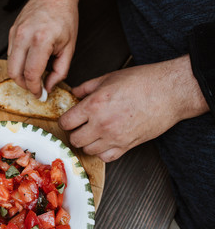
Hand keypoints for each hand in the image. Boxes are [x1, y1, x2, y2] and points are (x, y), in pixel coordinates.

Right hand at [7, 0, 78, 96]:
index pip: (31, 74)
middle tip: (34, 88)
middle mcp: (24, 37)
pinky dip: (18, 63)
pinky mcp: (11, 33)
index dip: (34, 89)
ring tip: (33, 75)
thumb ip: (60, 71)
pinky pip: (10, 55)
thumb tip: (49, 86)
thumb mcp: (69, 47)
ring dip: (20, 75)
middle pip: (14, 72)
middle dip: (24, 85)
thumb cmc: (64, 16)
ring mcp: (15, 34)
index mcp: (41, 40)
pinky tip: (29, 62)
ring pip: (10, 65)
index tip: (39, 94)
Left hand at [59, 55, 208, 161]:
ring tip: (93, 133)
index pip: (66, 122)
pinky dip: (102, 152)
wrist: (169, 92)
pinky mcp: (127, 146)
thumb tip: (75, 92)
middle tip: (80, 125)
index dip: (65, 121)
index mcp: (94, 105)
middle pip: (75, 140)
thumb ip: (86, 87)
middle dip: (75, 132)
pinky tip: (105, 141)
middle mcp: (101, 124)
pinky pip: (106, 158)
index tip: (69, 119)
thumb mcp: (108, 77)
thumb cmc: (142, 82)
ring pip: (88, 150)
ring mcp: (114, 137)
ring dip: (88, 143)